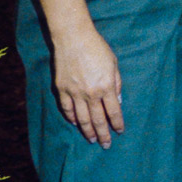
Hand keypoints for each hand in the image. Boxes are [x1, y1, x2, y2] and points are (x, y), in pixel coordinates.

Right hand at [52, 25, 123, 147]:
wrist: (73, 37)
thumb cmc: (97, 47)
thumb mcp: (113, 63)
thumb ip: (117, 83)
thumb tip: (118, 100)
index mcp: (106, 86)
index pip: (114, 112)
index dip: (117, 124)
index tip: (119, 131)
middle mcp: (91, 93)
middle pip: (98, 120)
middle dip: (103, 134)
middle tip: (106, 145)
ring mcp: (75, 92)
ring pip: (82, 119)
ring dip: (88, 131)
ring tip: (92, 140)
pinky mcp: (62, 89)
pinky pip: (67, 109)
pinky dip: (72, 118)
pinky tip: (76, 124)